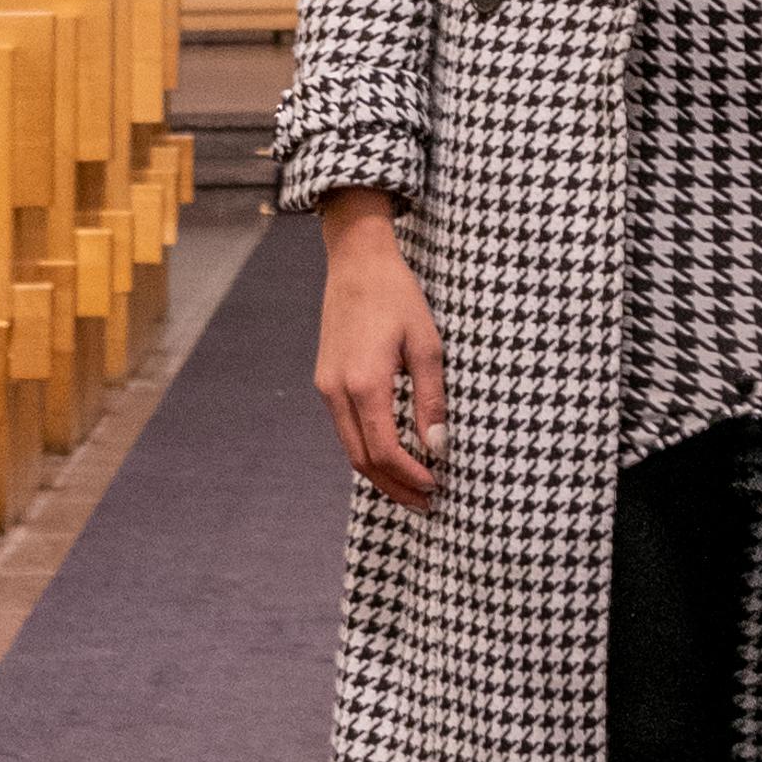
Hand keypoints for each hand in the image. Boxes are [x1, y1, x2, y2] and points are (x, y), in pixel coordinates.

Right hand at [315, 188, 444, 504]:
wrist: (356, 259)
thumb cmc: (397, 295)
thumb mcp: (426, 344)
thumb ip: (431, 399)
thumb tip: (437, 448)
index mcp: (364, 383)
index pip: (384, 451)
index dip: (409, 476)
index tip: (434, 486)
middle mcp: (337, 391)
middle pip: (362, 460)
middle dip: (394, 487)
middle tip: (425, 501)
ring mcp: (326, 386)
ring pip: (350, 448)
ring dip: (379, 473)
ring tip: (412, 485)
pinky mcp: (325, 379)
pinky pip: (344, 428)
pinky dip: (367, 449)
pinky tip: (390, 453)